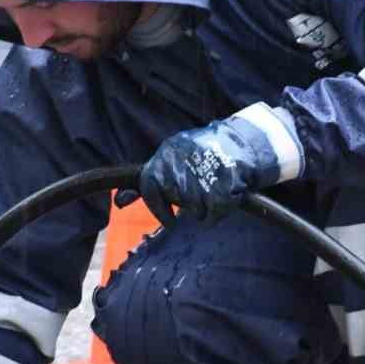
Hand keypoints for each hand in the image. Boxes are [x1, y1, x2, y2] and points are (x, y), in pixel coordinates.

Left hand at [135, 114, 283, 224]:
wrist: (245, 143)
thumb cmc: (206, 154)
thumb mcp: (174, 158)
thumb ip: (151, 180)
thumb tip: (119, 201)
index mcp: (167, 153)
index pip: (149, 186)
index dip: (159, 208)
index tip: (170, 220)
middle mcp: (180, 162)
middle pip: (176, 199)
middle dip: (188, 202)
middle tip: (201, 191)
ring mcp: (201, 174)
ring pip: (193, 209)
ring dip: (203, 207)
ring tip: (213, 189)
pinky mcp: (221, 188)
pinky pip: (212, 215)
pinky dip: (216, 214)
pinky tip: (223, 200)